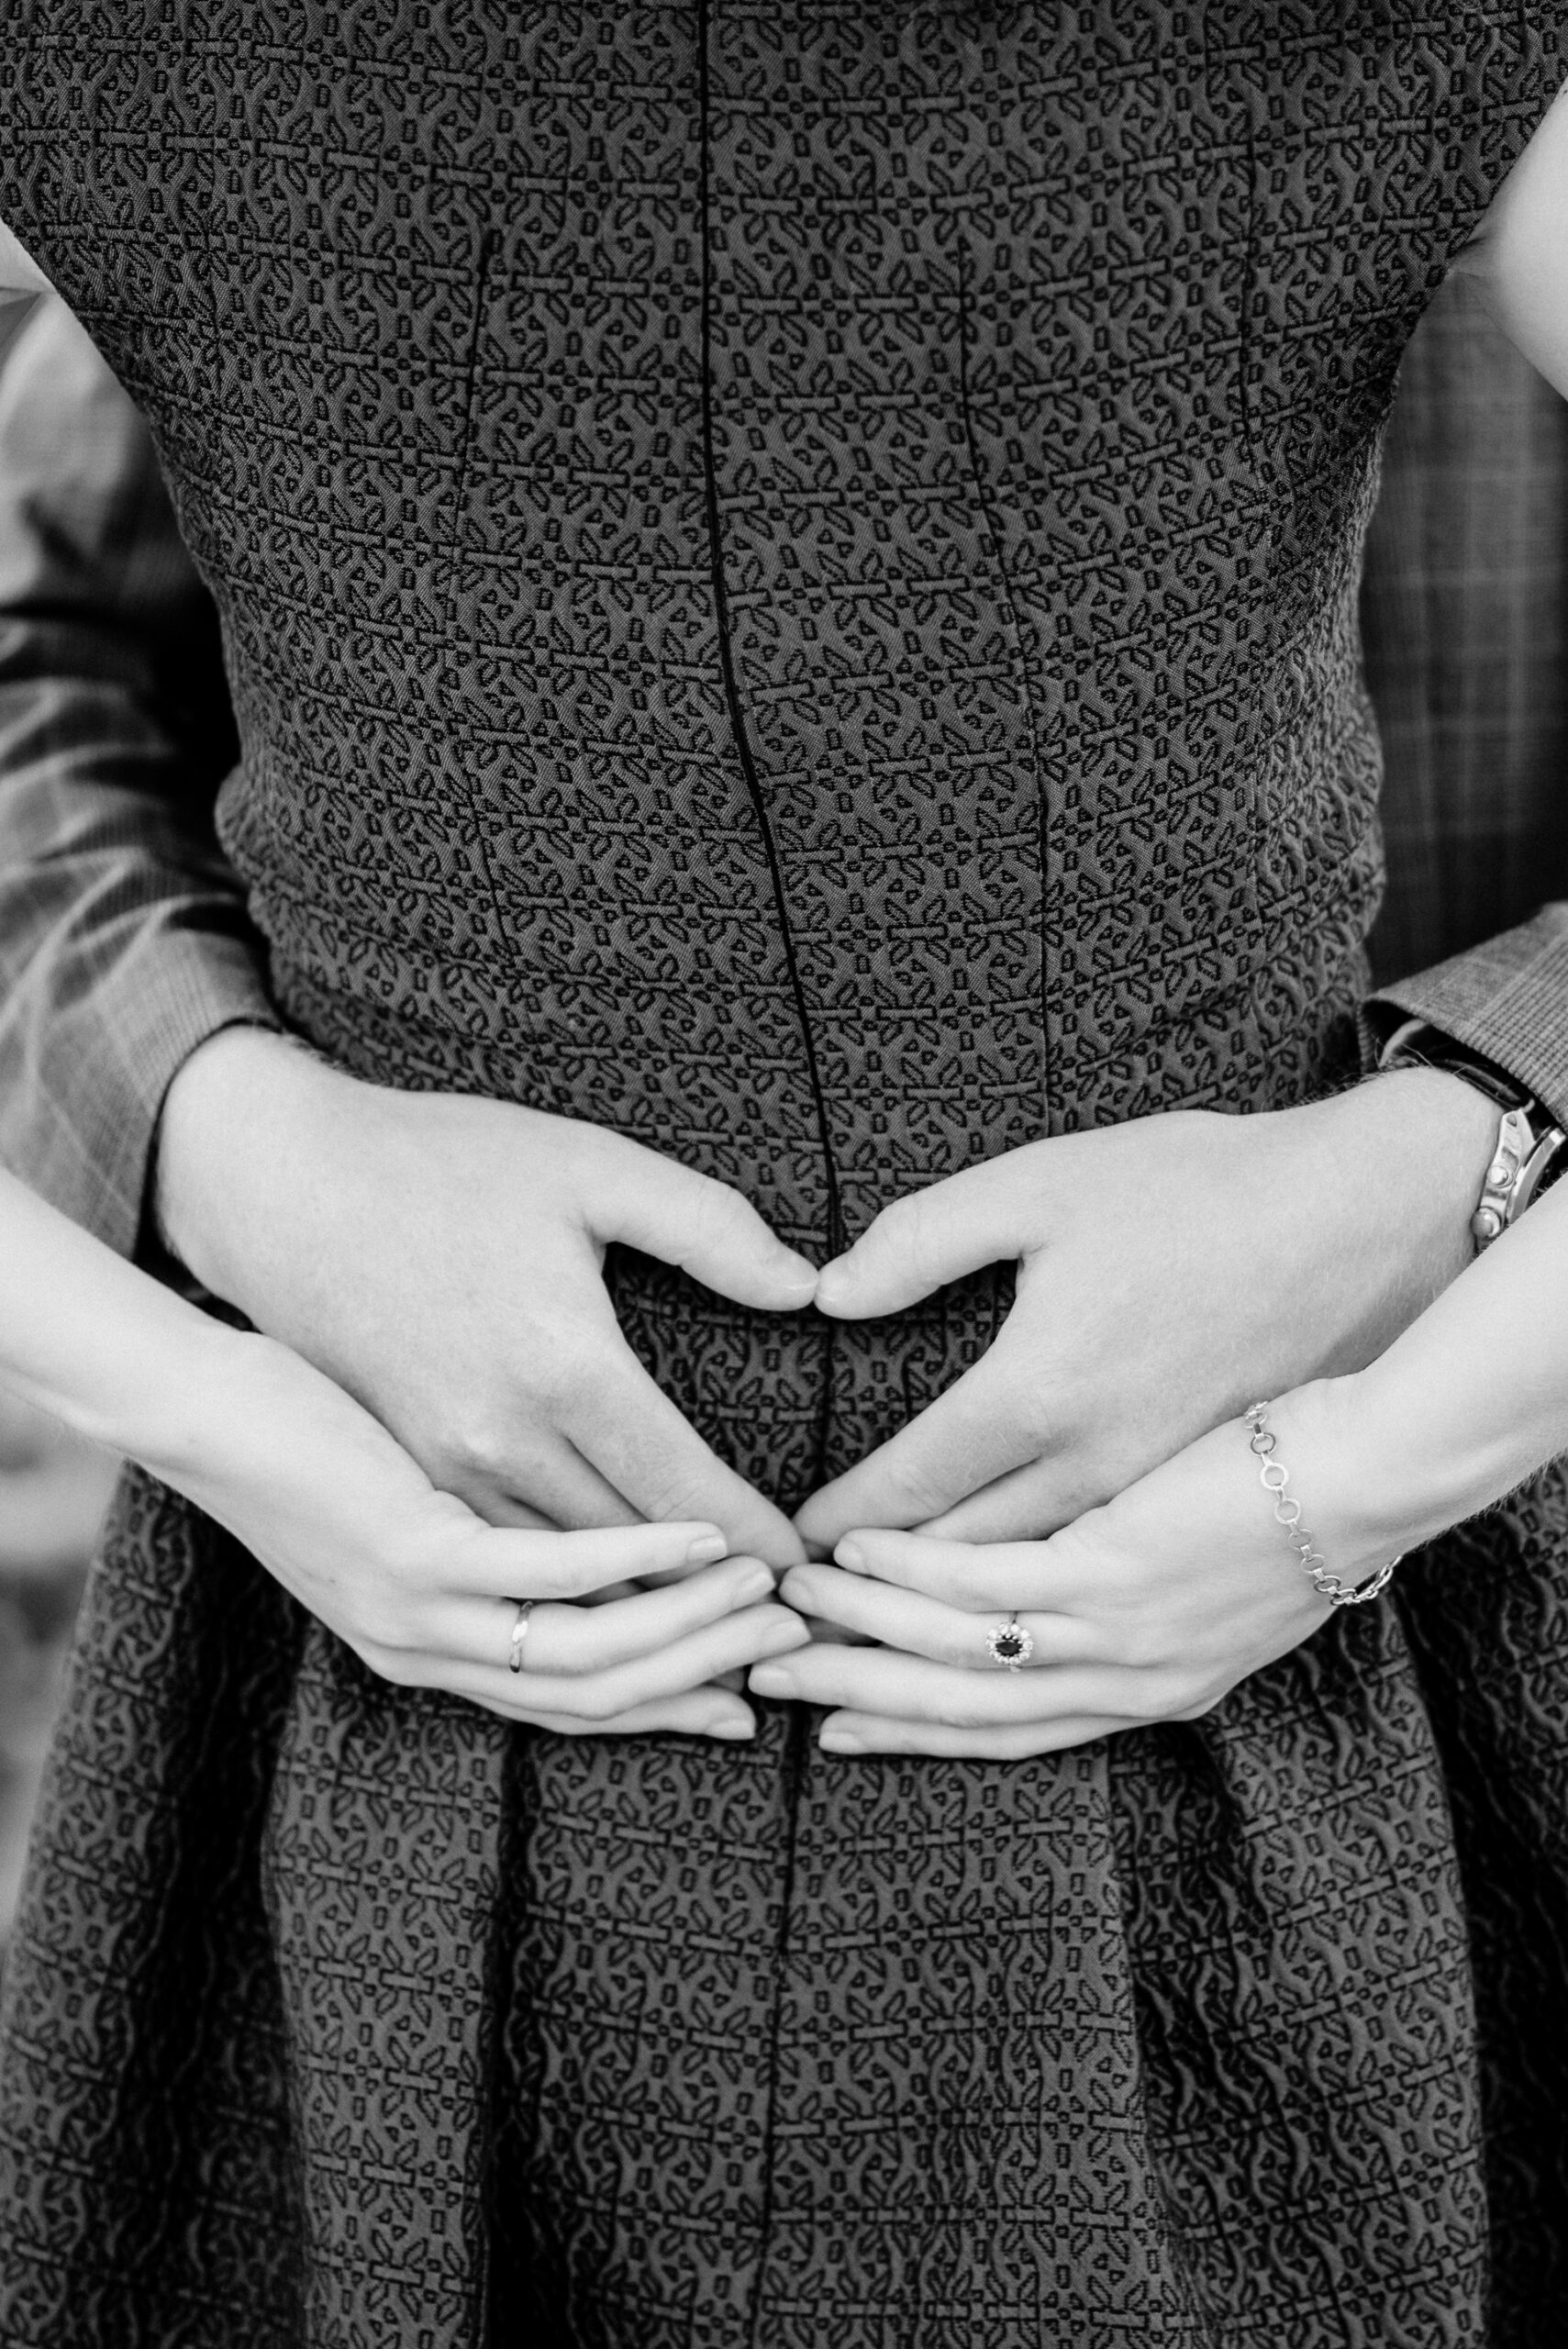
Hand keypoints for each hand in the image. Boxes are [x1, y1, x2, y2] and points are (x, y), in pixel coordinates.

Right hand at [157, 1028, 815, 1565]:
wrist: (282, 1186)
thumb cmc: (445, 1164)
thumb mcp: (590, 1165)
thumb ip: (711, 1228)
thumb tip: (806, 1287)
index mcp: (563, 1369)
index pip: (684, 1494)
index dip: (754, 1543)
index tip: (805, 1571)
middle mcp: (500, 1443)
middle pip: (630, 1561)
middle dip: (710, 1601)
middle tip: (785, 1617)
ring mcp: (441, 1474)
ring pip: (560, 1584)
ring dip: (640, 1617)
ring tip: (717, 1636)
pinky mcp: (404, 1482)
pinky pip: (502, 1568)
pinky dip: (565, 1600)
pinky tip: (611, 1608)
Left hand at [171, 1323, 807, 1736]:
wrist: (193, 1397)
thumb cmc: (304, 1430)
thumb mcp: (404, 1509)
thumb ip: (487, 1543)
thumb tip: (578, 1541)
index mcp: (432, 1646)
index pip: (577, 1702)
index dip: (673, 1699)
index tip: (753, 1686)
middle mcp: (429, 1649)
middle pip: (601, 1693)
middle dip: (708, 1669)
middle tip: (793, 1638)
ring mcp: (420, 1610)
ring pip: (589, 1650)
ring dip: (693, 1619)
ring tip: (769, 1578)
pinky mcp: (414, 1550)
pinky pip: (550, 1575)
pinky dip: (641, 1556)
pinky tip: (705, 1526)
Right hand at [757, 1382, 1376, 1755]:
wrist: (1370, 1472)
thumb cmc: (1300, 1504)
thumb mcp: (1216, 1585)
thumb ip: (1135, 1604)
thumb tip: (1063, 1585)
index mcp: (1153, 1692)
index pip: (1009, 1731)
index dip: (915, 1730)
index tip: (839, 1728)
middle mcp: (1128, 1682)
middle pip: (964, 1709)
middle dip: (859, 1698)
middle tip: (771, 1679)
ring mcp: (1118, 1633)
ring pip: (958, 1650)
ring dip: (862, 1627)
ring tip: (794, 1595)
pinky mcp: (1114, 1571)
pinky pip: (981, 1583)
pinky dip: (907, 1571)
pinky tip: (857, 1546)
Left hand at [795, 1072, 1497, 1552]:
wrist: (1362, 1222)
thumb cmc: (1198, 1190)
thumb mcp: (1040, 1183)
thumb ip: (921, 1239)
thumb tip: (827, 1293)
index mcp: (1039, 1391)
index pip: (911, 1485)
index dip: (840, 1523)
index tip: (790, 1551)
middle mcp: (1093, 1465)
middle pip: (959, 1563)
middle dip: (876, 1599)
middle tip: (808, 1619)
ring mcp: (1154, 1493)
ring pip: (1030, 1587)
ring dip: (948, 1619)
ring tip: (880, 1644)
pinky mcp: (1201, 1496)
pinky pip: (1098, 1576)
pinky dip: (1034, 1606)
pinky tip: (1004, 1615)